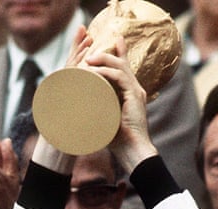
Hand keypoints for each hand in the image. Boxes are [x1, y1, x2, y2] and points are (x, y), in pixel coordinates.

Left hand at [84, 37, 157, 173]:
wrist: (132, 151)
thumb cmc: (118, 141)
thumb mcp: (105, 120)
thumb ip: (98, 110)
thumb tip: (80, 108)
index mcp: (130, 95)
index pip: (122, 70)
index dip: (116, 56)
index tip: (103, 48)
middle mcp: (135, 90)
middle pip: (123, 63)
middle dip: (108, 52)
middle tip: (90, 50)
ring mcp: (136, 92)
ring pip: (120, 66)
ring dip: (103, 60)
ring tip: (88, 59)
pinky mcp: (135, 96)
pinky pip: (121, 77)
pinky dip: (107, 71)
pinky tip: (95, 70)